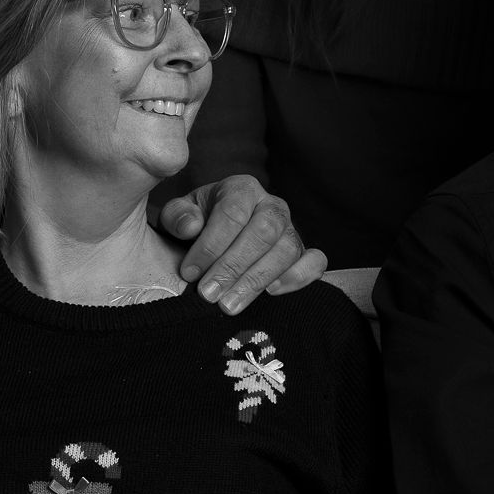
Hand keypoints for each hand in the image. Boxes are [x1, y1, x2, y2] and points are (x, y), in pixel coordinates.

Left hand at [160, 174, 326, 314]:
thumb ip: (178, 217)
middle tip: (208, 294)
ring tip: (228, 304)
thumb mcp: (178, 216)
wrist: (216, 238)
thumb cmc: (196, 226)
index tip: (189, 272)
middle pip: (263, 232)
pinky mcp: (305, 253)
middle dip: (233, 266)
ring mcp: (292, 229)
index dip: (210, 245)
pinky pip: (315, 262)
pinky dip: (298, 277)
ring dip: (257, 280)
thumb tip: (191, 225)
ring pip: (287, 250)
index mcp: (242, 189)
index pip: (232, 212)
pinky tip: (271, 293)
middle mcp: (272, 205)